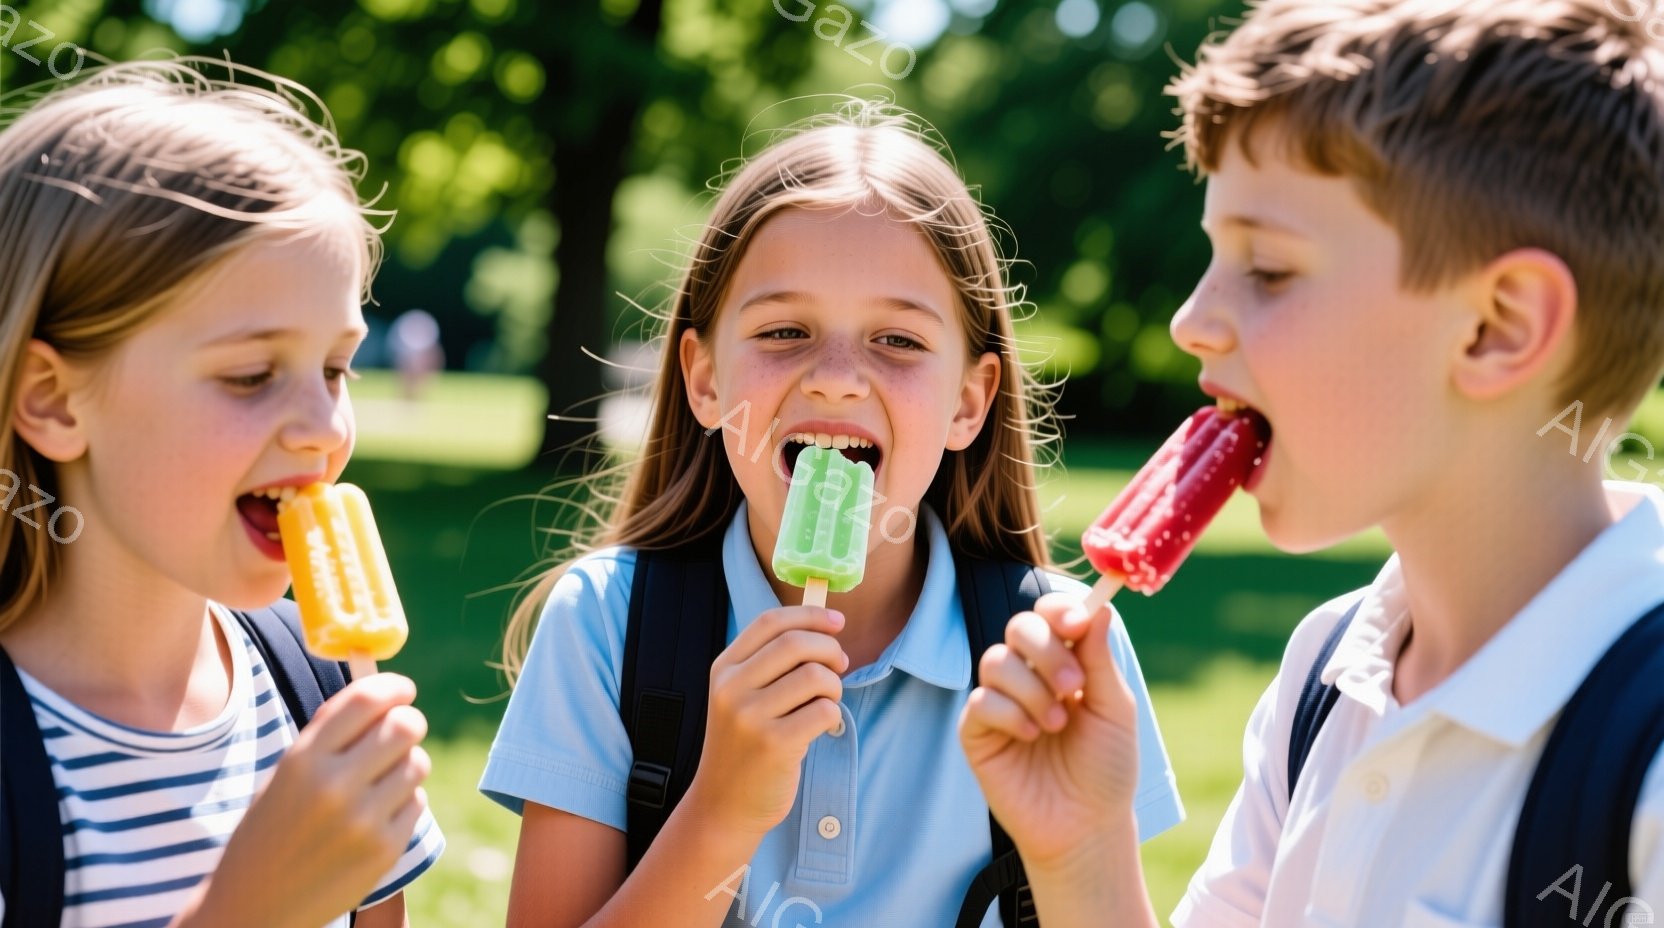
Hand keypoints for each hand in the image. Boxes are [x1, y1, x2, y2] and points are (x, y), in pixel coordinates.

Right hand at [182, 674, 430, 927]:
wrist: (256, 907)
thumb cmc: (271, 830)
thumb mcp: (286, 775)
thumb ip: (331, 734)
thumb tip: (384, 690)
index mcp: (302, 760)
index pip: (366, 699)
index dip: (393, 687)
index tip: (402, 691)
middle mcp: (333, 787)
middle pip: (405, 726)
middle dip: (408, 722)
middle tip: (400, 731)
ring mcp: (362, 821)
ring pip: (417, 763)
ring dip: (406, 765)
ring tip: (377, 783)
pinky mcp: (384, 850)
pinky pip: (417, 803)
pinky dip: (403, 803)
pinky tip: (373, 818)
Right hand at [686, 606, 847, 839]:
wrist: (724, 804)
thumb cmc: (744, 745)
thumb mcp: (741, 697)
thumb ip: (771, 662)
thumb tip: (825, 625)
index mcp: (724, 669)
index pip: (770, 622)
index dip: (809, 615)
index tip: (837, 622)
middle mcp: (732, 688)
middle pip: (796, 643)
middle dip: (830, 650)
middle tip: (839, 667)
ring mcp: (750, 717)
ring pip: (815, 676)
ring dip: (834, 686)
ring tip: (826, 702)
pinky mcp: (774, 745)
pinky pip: (824, 711)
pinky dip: (833, 714)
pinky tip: (821, 726)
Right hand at [959, 593, 1141, 866]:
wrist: (1086, 826)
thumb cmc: (1105, 769)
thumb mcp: (1114, 710)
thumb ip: (1100, 660)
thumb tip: (1100, 607)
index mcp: (1064, 662)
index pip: (1050, 614)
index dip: (1059, 610)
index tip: (1076, 623)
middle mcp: (1029, 675)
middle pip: (1019, 627)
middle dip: (1047, 650)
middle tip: (1073, 686)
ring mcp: (1000, 702)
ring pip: (995, 660)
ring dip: (1031, 689)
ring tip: (1056, 725)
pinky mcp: (977, 731)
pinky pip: (980, 701)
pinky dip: (1009, 714)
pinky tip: (1031, 737)